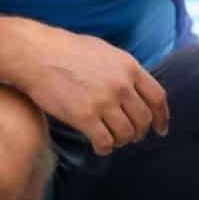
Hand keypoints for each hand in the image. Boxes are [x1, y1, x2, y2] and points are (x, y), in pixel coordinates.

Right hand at [8, 22, 169, 154]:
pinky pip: (105, 142)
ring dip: (121, 141)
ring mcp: (104, 101)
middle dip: (139, 133)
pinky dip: (105, 149)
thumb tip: (137, 89)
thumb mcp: (105, 52)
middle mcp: (121, 85)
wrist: (36, 53)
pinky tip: (99, 147)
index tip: (161, 129)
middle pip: (144, 120)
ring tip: (112, 140)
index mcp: (129, 67)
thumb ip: (124, 70)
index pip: (158, 98)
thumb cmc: (66, 51)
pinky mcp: (84, 116)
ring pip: (126, 134)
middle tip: (131, 137)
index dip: (162, 117)